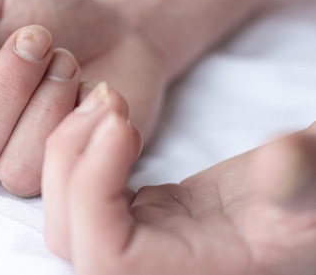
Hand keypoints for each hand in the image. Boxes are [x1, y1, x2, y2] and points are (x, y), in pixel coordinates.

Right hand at [0, 0, 167, 195]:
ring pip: (13, 166)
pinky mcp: (63, 170)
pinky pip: (59, 166)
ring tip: (65, 59)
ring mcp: (18, 163)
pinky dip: (76, 115)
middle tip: (37, 37)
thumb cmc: (44, 14)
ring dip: (45, 101)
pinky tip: (89, 86)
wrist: (111, 25)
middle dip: (6, 84)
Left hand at [43, 87, 315, 274]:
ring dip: (71, 148)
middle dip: (71, 159)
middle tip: (110, 99)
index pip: (104, 256)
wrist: (308, 201)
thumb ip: (303, 176)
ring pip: (67, 213)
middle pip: (68, 235)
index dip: (93, 189)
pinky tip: (113, 115)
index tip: (122, 123)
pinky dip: (83, 149)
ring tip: (108, 99)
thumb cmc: (314, 202)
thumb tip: (281, 163)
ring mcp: (143, 240)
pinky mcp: (142, 215)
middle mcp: (154, 268)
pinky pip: (85, 191)